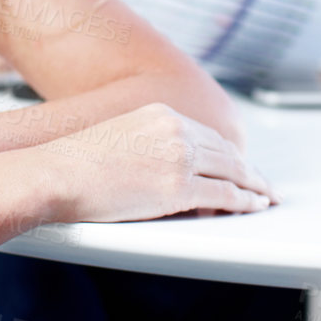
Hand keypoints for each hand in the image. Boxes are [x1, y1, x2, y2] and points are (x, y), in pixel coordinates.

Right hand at [38, 102, 277, 222]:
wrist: (54, 172)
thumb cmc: (73, 162)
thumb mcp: (117, 138)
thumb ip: (147, 146)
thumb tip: (162, 170)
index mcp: (160, 114)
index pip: (206, 135)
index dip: (228, 153)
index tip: (239, 163)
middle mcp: (175, 130)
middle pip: (225, 151)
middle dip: (248, 169)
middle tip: (263, 183)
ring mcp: (178, 158)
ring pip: (232, 171)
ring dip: (254, 186)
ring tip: (266, 197)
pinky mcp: (177, 187)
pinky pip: (223, 195)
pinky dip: (244, 201)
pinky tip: (253, 206)